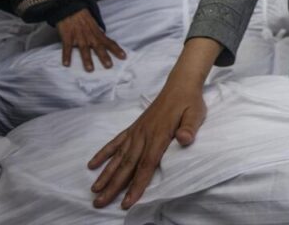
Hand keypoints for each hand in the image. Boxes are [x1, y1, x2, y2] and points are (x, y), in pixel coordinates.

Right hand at [57, 8, 126, 71]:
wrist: (70, 7)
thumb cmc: (82, 18)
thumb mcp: (94, 25)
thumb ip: (99, 34)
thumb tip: (106, 42)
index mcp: (97, 33)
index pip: (109, 41)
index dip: (116, 49)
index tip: (124, 57)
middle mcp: (89, 35)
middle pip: (98, 46)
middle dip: (104, 56)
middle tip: (109, 66)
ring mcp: (78, 36)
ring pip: (84, 48)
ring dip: (87, 59)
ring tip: (90, 69)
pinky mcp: (68, 36)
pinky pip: (67, 47)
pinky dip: (66, 55)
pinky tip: (66, 64)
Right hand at [89, 76, 206, 208]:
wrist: (179, 85)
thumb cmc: (190, 102)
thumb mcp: (196, 114)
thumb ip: (189, 128)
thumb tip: (184, 139)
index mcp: (159, 134)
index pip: (147, 164)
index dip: (137, 184)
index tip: (128, 201)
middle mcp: (143, 134)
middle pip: (127, 165)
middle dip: (114, 186)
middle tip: (100, 202)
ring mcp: (136, 131)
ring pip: (118, 156)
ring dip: (106, 174)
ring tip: (94, 190)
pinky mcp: (133, 128)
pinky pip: (115, 142)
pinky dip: (103, 153)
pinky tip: (92, 164)